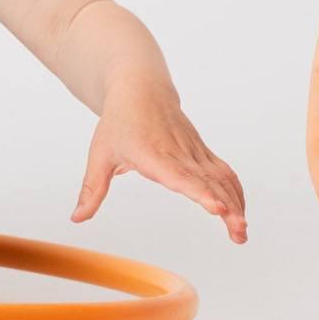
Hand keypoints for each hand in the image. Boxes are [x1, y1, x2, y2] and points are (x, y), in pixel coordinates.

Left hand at [73, 86, 247, 242]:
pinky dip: (236, 191)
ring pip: (221, 177)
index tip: (217, 208)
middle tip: (239, 231)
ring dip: (236, 204)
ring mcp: (194, 151)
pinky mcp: (202, 151)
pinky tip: (240, 212)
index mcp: (153, 154)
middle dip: (227, 207)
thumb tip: (77, 218)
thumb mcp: (100, 154)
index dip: (200, 192)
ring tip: (241, 233)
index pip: (181, 176)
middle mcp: (179, 152)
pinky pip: (224, 171)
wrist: (141, 87)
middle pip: (209, 181)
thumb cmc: (119, 121)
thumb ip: (92, 189)